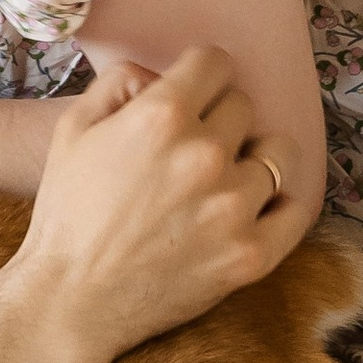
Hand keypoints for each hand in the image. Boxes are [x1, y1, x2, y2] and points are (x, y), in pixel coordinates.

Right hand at [4, 47, 299, 362]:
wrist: (71, 300)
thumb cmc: (66, 212)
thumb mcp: (71, 130)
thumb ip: (118, 83)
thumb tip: (160, 73)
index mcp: (160, 116)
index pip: (216, 62)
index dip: (201, 74)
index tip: (194, 92)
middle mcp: (204, 154)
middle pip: (244, 106)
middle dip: (219, 119)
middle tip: (193, 147)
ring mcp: (234, 206)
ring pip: (277, 152)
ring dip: (254, 157)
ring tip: (227, 178)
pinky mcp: (252, 253)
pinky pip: (296, 208)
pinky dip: (279, 203)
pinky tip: (254, 207)